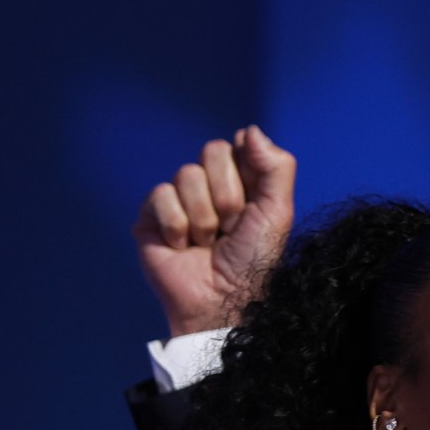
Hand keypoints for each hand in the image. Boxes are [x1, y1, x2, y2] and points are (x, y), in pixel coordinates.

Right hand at [132, 127, 296, 337]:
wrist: (224, 299)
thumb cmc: (254, 260)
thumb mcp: (278, 212)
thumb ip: (275, 167)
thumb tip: (251, 129)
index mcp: (242, 182)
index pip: (238, 145)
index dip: (246, 173)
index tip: (252, 205)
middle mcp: (209, 186)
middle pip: (212, 152)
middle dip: (228, 195)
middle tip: (232, 227)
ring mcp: (179, 198)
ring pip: (186, 174)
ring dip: (204, 217)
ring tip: (208, 243)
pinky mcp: (151, 215)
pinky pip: (161, 195)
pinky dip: (178, 226)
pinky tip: (182, 247)